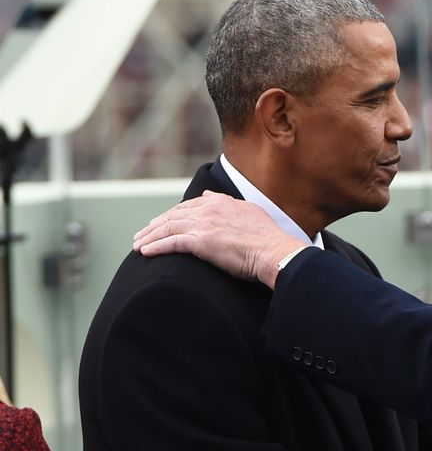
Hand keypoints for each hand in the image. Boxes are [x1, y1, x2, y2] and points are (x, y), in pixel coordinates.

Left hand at [132, 191, 307, 288]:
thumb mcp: (250, 212)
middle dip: (155, 225)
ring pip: (167, 228)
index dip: (172, 215)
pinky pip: (170, 243)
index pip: (188, 206)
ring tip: (138, 244)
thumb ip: (229, 204)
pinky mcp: (200, 242)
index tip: (161, 222)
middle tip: (142, 234)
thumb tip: (210, 197)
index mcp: (220, 202)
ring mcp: (204, 224)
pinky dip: (155, 247)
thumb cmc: (268, 239)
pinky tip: (145, 252)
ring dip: (149, 237)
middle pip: (173, 215)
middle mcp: (209, 209)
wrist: (275, 251)